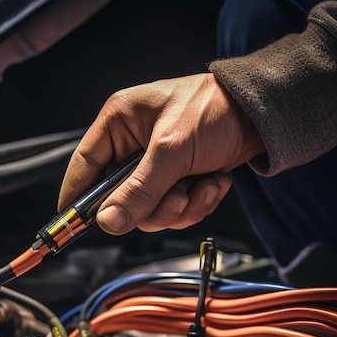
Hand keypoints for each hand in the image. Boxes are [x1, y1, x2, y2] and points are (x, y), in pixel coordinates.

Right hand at [58, 73, 265, 233]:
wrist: (264, 116)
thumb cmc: (215, 111)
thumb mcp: (171, 151)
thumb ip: (138, 190)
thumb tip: (107, 222)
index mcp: (119, 123)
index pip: (85, 165)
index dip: (77, 197)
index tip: (72, 225)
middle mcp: (132, 145)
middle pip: (119, 198)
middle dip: (151, 206)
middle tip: (174, 197)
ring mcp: (155, 166)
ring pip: (148, 210)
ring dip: (178, 207)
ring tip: (200, 185)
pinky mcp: (176, 180)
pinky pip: (173, 210)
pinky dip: (195, 203)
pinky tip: (212, 183)